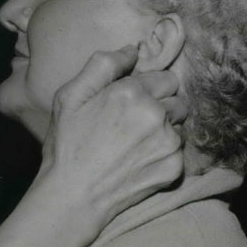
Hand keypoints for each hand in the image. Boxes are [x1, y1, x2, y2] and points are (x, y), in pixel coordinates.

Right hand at [38, 45, 185, 227]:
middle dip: (160, 105)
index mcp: (132, 92)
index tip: (130, 102)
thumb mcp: (70, 97)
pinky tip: (139, 161)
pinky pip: (179, 150)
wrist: (74, 197)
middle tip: (133, 123)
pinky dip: (164, 153)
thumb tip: (132, 49)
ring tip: (135, 143)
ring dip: (164, 129)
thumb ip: (102, 65)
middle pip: (177, 98)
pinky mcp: (174, 167)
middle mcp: (156, 114)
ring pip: (179, 124)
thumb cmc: (67, 145)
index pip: (164, 76)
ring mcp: (168, 142)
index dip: (147, 88)